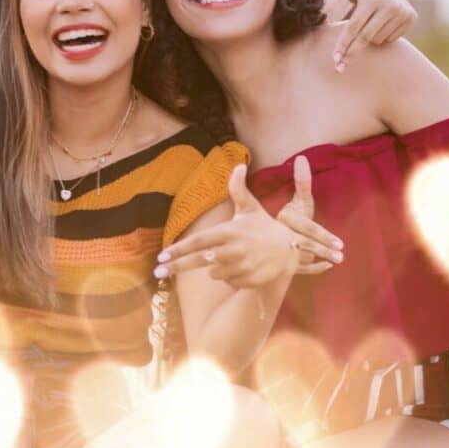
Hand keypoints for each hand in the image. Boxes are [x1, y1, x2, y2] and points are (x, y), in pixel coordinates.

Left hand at [155, 165, 340, 288]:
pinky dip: (229, 277)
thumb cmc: (263, 226)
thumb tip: (238, 165)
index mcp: (230, 231)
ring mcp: (242, 267)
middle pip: (198, 260)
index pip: (198, 241)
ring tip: (231, 258)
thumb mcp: (250, 207)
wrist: (290, 248)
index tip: (161, 255)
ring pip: (214, 273)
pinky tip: (241, 268)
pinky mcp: (250, 281)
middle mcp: (234, 250)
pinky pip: (228, 282)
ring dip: (216, 268)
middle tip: (157, 272)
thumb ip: (238, 188)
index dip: (179, 249)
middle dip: (176, 266)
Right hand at [276, 155, 343, 272]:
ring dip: (321, 259)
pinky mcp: (284, 265)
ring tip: (338, 261)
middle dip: (325, 250)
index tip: (339, 243)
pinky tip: (327, 267)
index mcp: (284, 221)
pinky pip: (301, 269)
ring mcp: (282, 253)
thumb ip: (301, 181)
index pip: (307, 227)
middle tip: (341, 256)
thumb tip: (302, 158)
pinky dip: (315, 268)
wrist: (256, 240)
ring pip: (304, 259)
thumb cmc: (285, 216)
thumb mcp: (296, 200)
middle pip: (307, 245)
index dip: (323, 235)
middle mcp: (282, 238)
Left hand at [331, 0, 416, 70]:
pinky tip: (381, 25)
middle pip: (366, 37)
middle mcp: (390, 3)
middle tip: (340, 67)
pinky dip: (383, 37)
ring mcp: (402, 11)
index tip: (334, 59)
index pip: (355, 27)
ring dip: (369, 39)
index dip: (344, 44)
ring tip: (368, 25)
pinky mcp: (411, 18)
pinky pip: (390, 39)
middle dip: (351, 52)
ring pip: (378, 40)